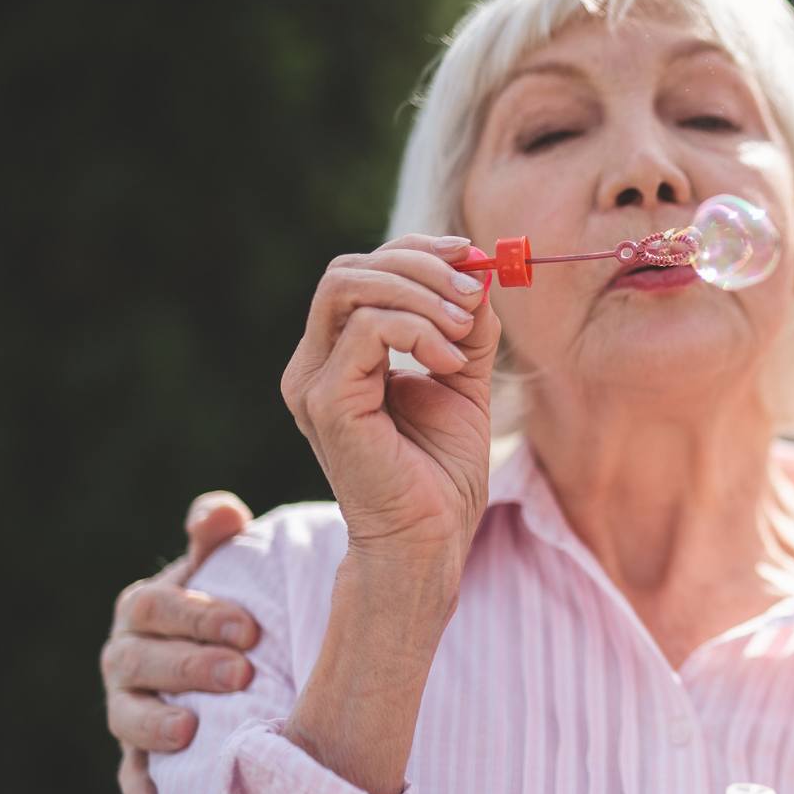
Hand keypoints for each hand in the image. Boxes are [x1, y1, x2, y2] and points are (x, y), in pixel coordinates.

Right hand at [103, 491, 259, 793]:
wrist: (239, 659)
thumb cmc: (233, 604)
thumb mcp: (228, 566)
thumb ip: (218, 535)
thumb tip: (221, 513)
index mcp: (145, 609)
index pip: (156, 607)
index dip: (198, 616)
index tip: (250, 628)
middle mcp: (127, 658)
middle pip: (141, 661)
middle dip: (190, 666)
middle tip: (242, 672)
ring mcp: (130, 707)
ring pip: (127, 718)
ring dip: (156, 724)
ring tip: (192, 730)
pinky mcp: (141, 754)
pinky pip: (133, 775)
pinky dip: (142, 790)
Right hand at [280, 235, 500, 579]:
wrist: (429, 540)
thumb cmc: (441, 473)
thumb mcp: (463, 383)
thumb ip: (466, 329)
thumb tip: (481, 275)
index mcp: (339, 355)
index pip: (361, 271)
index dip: (415, 253)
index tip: (470, 256)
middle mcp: (314, 364)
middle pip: (348, 270)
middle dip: (420, 266)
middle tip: (474, 293)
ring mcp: (312, 382)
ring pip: (351, 288)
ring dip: (422, 295)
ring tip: (464, 333)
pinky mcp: (325, 402)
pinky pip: (367, 331)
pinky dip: (418, 332)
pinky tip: (448, 365)